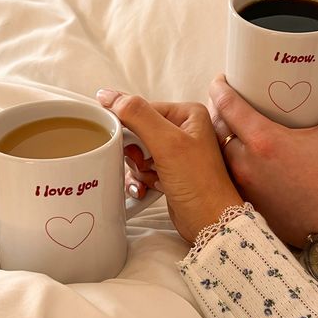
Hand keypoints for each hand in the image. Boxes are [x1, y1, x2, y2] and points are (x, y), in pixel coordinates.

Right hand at [96, 91, 242, 242]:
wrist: (209, 222)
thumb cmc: (198, 182)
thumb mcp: (167, 143)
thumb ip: (137, 115)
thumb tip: (108, 95)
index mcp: (188, 114)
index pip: (143, 109)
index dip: (128, 125)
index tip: (121, 140)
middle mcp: (184, 131)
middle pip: (138, 131)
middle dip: (135, 151)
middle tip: (143, 162)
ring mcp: (177, 153)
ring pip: (137, 152)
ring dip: (138, 168)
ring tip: (151, 178)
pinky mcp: (170, 173)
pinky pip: (143, 169)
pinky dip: (141, 180)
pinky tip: (148, 189)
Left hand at [208, 62, 317, 247]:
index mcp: (265, 141)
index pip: (227, 106)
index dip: (219, 87)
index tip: (222, 79)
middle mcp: (247, 164)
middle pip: (217, 129)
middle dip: (218, 110)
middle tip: (229, 100)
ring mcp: (244, 186)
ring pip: (219, 153)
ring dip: (222, 137)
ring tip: (234, 125)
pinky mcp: (247, 203)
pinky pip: (228, 175)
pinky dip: (230, 161)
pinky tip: (242, 155)